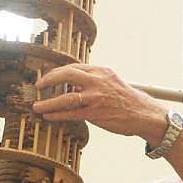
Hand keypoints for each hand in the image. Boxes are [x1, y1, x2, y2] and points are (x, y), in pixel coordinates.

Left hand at [32, 64, 166, 141]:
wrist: (145, 114)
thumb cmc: (127, 100)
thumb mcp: (112, 82)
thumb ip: (93, 82)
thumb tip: (72, 88)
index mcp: (102, 71)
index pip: (74, 67)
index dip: (58, 72)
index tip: (48, 77)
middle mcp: (98, 81)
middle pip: (68, 74)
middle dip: (50, 79)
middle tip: (38, 85)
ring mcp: (97, 98)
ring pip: (67, 97)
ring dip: (49, 102)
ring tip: (37, 107)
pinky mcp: (96, 113)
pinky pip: (73, 113)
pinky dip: (58, 114)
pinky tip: (49, 116)